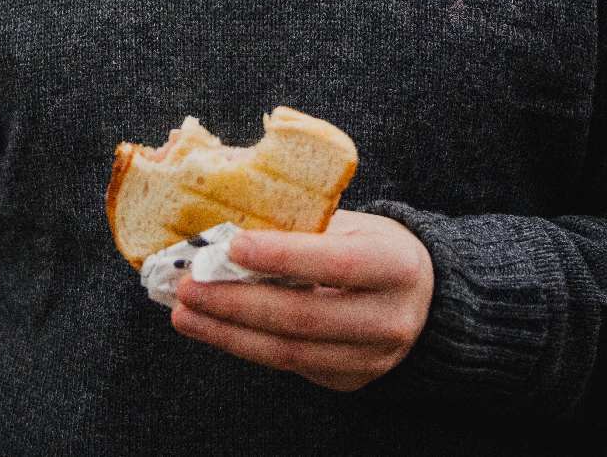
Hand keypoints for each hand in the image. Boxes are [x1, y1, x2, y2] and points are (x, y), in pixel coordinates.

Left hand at [171, 209, 433, 391]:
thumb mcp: (353, 224)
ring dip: (228, 333)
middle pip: (302, 317)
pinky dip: (245, 346)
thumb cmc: (373, 246)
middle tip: (189, 286)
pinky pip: (289, 366)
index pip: (336, 263)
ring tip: (185, 313)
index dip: (282, 256)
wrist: (421, 295)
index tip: (232, 245)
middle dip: (236, 302)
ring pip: (289, 353)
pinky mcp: (349, 381)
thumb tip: (227, 226)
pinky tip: (215, 327)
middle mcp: (389, 319)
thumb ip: (303, 227)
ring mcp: (371, 359)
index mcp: (396, 266)